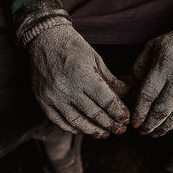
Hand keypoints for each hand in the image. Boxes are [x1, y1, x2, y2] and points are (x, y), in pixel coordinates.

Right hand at [28, 18, 129, 137]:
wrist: (43, 39)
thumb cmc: (73, 47)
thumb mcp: (96, 59)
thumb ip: (111, 80)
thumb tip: (129, 93)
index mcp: (82, 75)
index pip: (105, 100)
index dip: (118, 111)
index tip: (126, 118)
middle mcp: (67, 88)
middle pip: (93, 114)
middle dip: (110, 124)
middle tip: (120, 130)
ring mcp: (53, 96)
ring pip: (77, 122)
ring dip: (93, 131)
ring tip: (105, 133)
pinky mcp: (43, 101)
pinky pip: (59, 121)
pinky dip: (73, 128)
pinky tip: (83, 130)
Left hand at [131, 20, 172, 136]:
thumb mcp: (153, 46)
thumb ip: (139, 67)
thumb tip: (134, 92)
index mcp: (164, 65)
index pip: (148, 95)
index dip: (139, 112)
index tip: (134, 122)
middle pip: (162, 110)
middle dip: (149, 125)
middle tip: (142, 132)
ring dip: (164, 129)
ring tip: (155, 133)